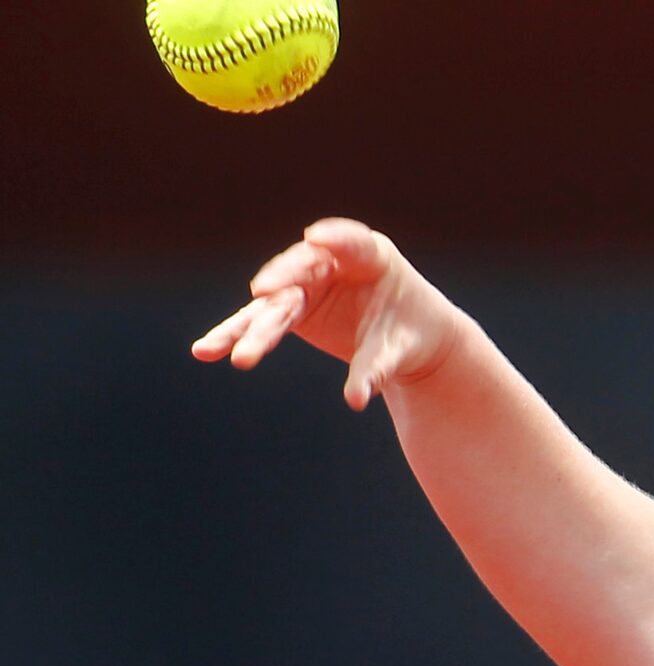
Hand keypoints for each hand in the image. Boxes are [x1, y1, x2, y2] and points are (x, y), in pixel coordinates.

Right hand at [191, 217, 464, 410]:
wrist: (403, 339)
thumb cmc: (409, 334)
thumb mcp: (400, 349)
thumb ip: (377, 368)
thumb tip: (356, 400)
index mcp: (370, 256)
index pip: (351, 242)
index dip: (335, 238)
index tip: (316, 237)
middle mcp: (329, 263)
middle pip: (301, 269)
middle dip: (281, 278)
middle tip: (264, 290)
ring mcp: (303, 284)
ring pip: (273, 301)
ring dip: (251, 325)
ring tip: (227, 347)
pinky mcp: (287, 307)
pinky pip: (257, 321)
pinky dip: (233, 335)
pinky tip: (206, 350)